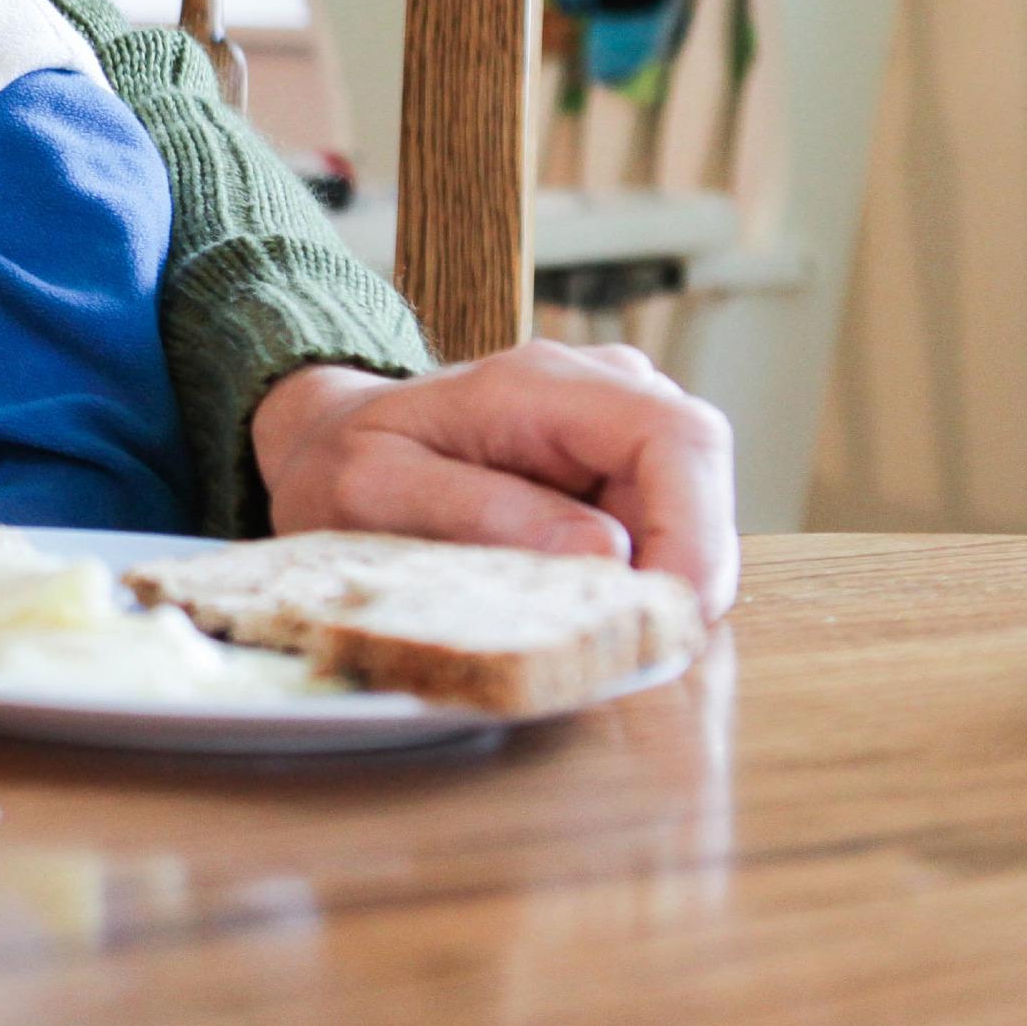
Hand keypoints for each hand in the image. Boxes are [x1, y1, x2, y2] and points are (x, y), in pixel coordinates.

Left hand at [248, 341, 738, 617]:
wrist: (328, 441)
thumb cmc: (341, 463)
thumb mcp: (372, 491)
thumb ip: (479, 513)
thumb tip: (603, 552)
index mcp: (539, 384)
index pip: (675, 438)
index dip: (699, 532)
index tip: (670, 616)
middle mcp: (598, 389)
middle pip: (698, 484)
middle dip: (680, 573)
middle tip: (616, 641)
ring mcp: (614, 426)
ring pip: (689, 517)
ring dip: (652, 582)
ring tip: (564, 615)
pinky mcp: (617, 470)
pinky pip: (659, 532)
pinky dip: (634, 581)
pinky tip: (567, 599)